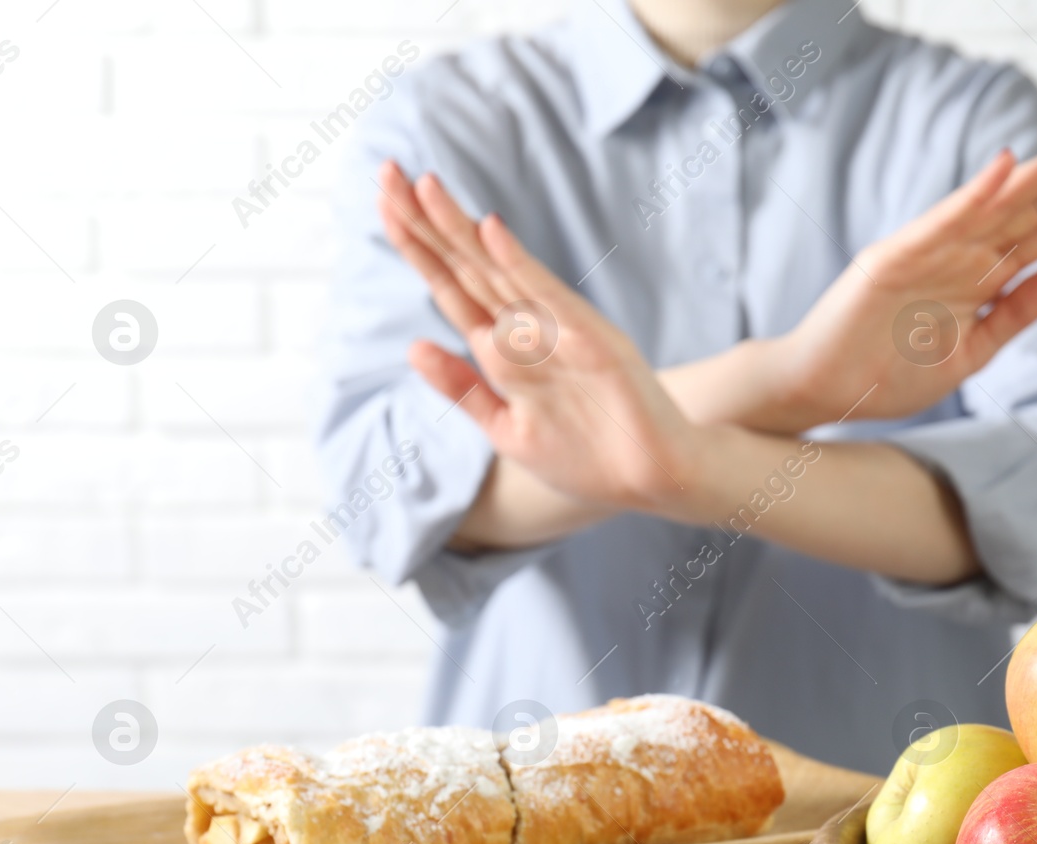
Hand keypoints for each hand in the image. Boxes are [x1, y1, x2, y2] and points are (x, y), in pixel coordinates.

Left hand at [377, 163, 700, 510]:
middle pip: (466, 266)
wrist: (655, 479)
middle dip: (424, 223)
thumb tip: (412, 348)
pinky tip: (490, 232)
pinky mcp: (592, 342)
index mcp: (505, 351)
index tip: (381, 203)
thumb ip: (463, 389)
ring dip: (460, 230)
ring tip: (424, 185)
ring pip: (497, 272)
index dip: (416, 247)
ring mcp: (560, 332)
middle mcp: (529, 330)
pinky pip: (547, 299)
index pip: (451, 286)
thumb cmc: (586, 458)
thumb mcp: (507, 429)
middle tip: (386, 171)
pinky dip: (519, 265)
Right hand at [730, 126, 1036, 432]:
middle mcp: (961, 257)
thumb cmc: (888, 374)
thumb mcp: (972, 352)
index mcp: (981, 279)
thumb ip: (1018, 312)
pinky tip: (1005, 168)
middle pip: (1033, 210)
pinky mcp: (893, 260)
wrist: (822, 392)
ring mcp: (928, 254)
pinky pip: (940, 225)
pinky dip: (971, 197)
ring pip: (996, 208)